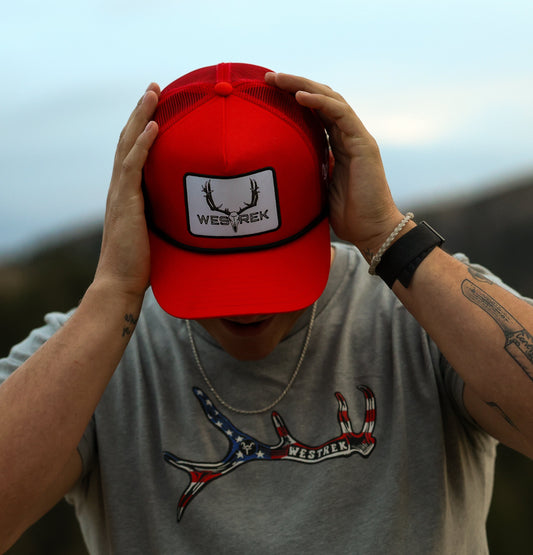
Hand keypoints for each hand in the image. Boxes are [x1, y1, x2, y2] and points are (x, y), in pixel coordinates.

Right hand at [93, 83, 159, 298]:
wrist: (119, 284)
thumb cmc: (139, 264)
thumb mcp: (155, 232)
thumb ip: (164, 215)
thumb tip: (187, 210)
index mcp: (126, 194)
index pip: (132, 152)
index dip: (141, 128)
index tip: (155, 108)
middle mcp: (119, 188)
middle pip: (128, 140)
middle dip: (141, 112)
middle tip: (154, 88)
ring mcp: (120, 194)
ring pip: (128, 145)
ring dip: (141, 116)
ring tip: (154, 93)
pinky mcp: (126, 203)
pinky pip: (134, 166)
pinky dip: (143, 143)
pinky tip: (154, 125)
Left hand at [264, 72, 406, 259]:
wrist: (371, 231)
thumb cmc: (347, 215)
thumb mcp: (318, 186)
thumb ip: (308, 169)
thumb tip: (282, 164)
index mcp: (338, 144)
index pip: (316, 112)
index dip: (294, 97)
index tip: (269, 90)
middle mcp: (348, 136)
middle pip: (322, 100)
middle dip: (295, 85)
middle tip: (269, 77)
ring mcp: (357, 138)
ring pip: (331, 100)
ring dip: (303, 86)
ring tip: (279, 79)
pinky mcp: (364, 145)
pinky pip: (341, 115)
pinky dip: (320, 103)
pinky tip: (300, 96)